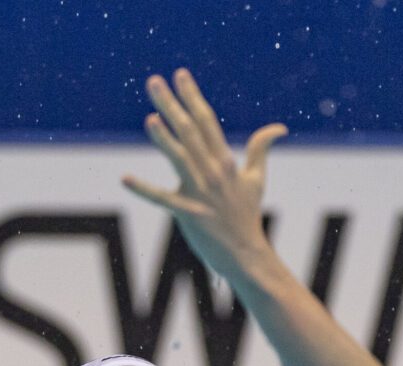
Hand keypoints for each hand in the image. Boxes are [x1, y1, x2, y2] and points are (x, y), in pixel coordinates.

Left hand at [122, 68, 287, 277]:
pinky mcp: (188, 213)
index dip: (192, 96)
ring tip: (150, 116)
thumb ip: (261, 150)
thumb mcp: (256, 180)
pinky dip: (143, 189)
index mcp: (225, 160)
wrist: (247, 254)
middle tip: (154, 81)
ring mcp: (201, 191)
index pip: (207, 120)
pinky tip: (124, 178)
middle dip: (172, 104)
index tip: (180, 74)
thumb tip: (278, 127)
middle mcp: (213, 171)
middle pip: (191, 131)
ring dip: (164, 137)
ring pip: (180, 158)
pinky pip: (162, 199)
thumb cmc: (246, 216)